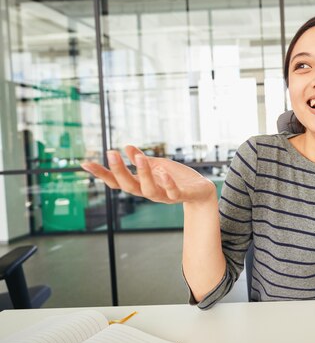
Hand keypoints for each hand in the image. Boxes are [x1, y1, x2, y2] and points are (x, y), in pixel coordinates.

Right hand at [81, 146, 214, 204]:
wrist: (201, 192)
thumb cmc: (177, 178)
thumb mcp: (158, 165)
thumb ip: (142, 160)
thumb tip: (126, 147)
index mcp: (141, 184)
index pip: (117, 181)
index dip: (101, 173)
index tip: (84, 163)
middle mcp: (149, 192)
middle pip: (128, 186)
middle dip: (119, 171)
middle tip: (111, 152)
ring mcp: (164, 196)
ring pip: (148, 190)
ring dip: (142, 174)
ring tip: (138, 157)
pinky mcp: (181, 195)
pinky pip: (172, 192)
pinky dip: (167, 183)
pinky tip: (162, 172)